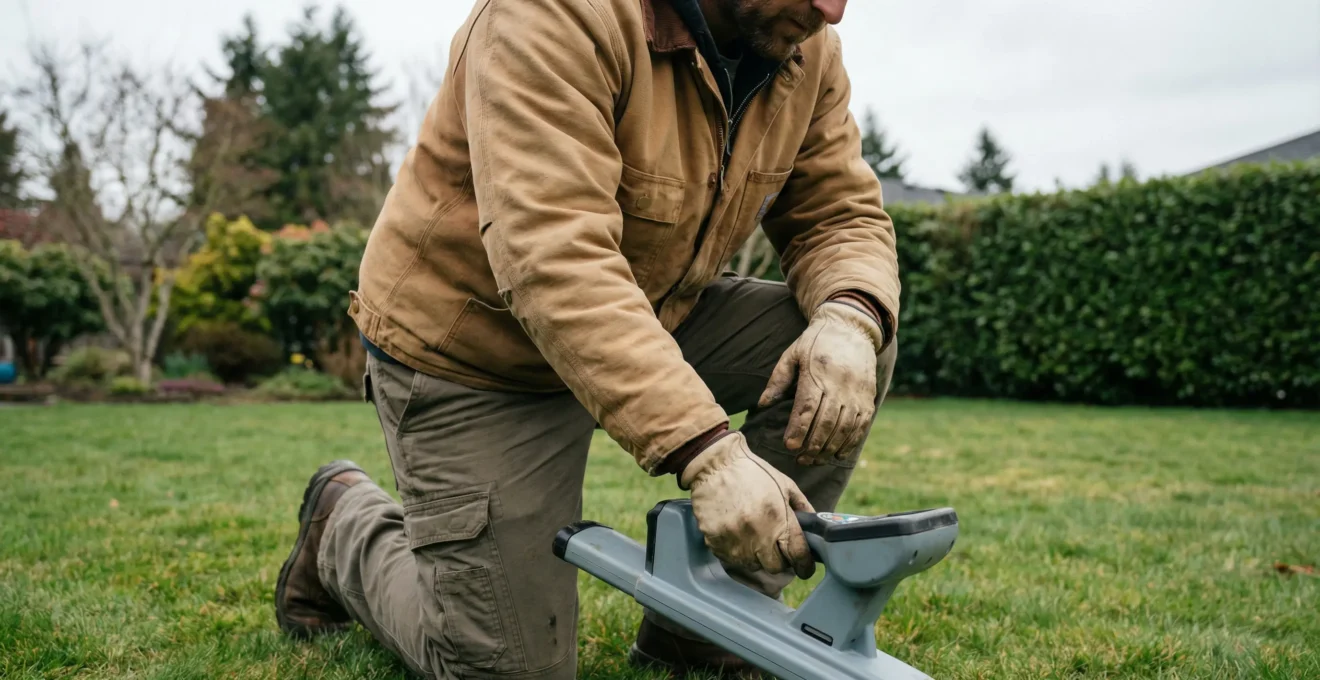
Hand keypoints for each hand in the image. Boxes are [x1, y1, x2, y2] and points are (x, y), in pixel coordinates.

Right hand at [681, 432, 815, 578]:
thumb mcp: (785, 484)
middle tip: (776, 547)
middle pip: (776, 568)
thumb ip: (802, 507)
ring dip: (757, 557)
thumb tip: (814, 528)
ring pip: (753, 566)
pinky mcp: (715, 543)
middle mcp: (758, 534)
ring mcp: (735, 541)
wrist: (714, 465)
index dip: (805, 565)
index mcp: (779, 518)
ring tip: (754, 538)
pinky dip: (737, 553)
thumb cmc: (752, 472)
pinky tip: (737, 536)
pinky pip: (732, 560)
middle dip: (780, 559)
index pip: (798, 556)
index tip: (804, 566)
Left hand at [758, 301, 884, 464]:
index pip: (808, 407)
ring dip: (830, 448)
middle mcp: (840, 383)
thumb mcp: (792, 354)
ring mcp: (857, 391)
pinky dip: (850, 442)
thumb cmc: (815, 343)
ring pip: (845, 427)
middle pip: (827, 422)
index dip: (799, 429)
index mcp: (817, 372)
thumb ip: (777, 380)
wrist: (850, 328)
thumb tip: (762, 405)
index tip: (790, 446)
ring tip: (815, 460)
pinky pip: (861, 425)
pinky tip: (837, 454)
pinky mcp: (868, 396)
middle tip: (801, 460)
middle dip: (813, 445)